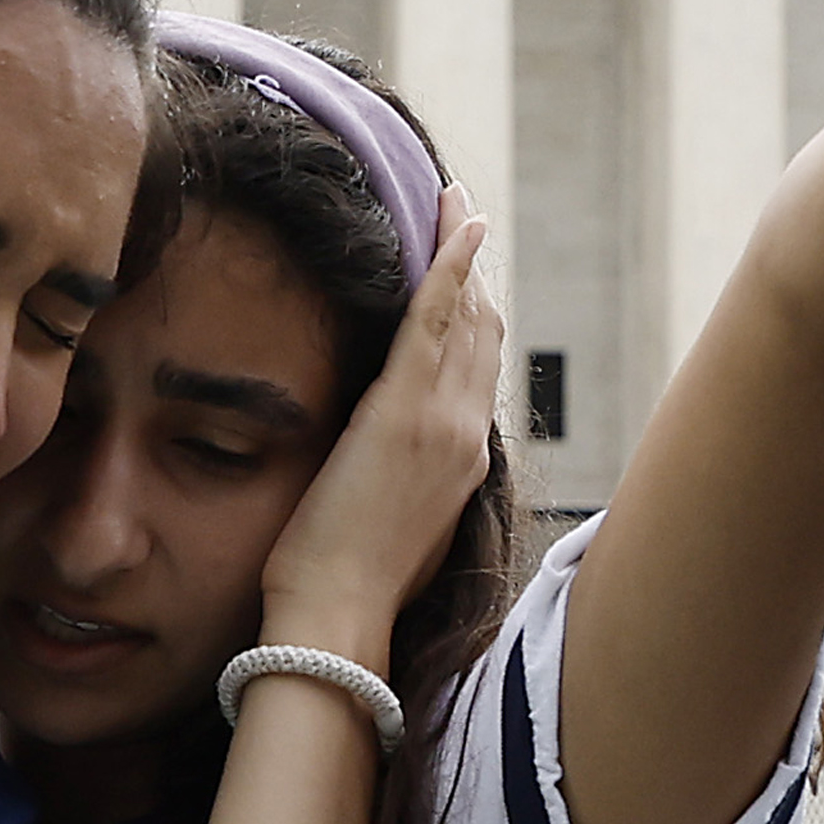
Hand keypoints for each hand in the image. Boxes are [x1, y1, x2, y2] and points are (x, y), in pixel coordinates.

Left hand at [257, 185, 500, 658]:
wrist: (340, 616)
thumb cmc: (351, 592)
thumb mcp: (396, 535)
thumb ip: (408, 493)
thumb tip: (394, 476)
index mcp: (464, 468)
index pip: (480, 379)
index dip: (479, 325)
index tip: (473, 287)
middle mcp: (468, 436)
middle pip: (483, 338)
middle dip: (478, 278)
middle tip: (469, 224)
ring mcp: (443, 420)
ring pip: (466, 318)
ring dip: (464, 255)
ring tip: (461, 206)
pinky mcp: (404, 408)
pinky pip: (436, 318)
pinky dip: (450, 265)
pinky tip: (458, 224)